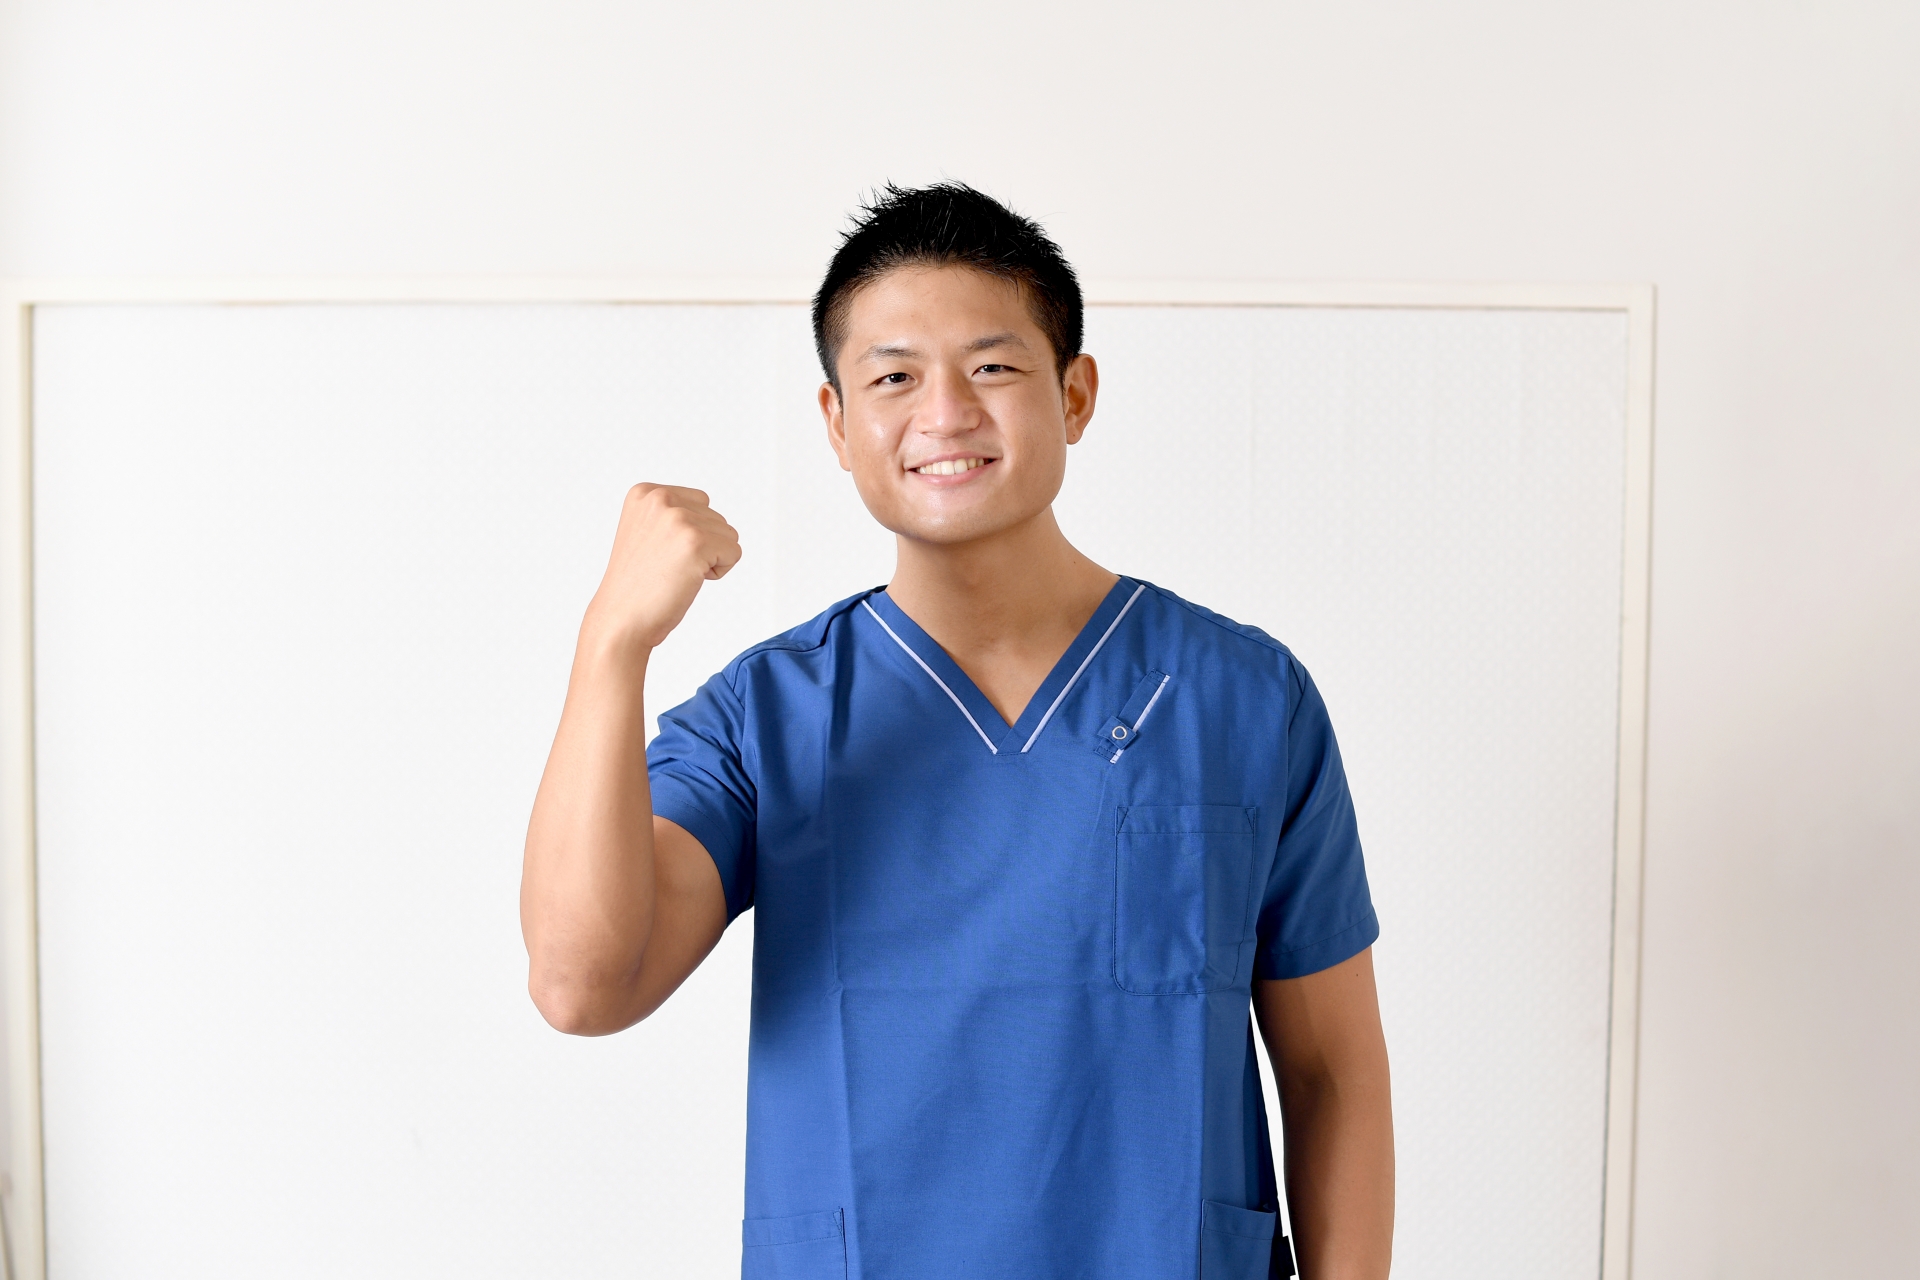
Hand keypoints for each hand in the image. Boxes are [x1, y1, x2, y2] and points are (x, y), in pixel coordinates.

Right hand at [583, 484, 741, 653]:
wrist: (621, 618)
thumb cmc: (637, 584)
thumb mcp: (646, 531)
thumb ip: (671, 513)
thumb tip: (708, 511)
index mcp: (645, 492)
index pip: (700, 503)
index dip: (691, 534)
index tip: (660, 553)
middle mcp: (660, 499)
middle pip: (717, 518)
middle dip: (702, 546)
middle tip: (667, 567)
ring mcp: (678, 519)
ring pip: (728, 535)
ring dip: (710, 559)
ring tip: (676, 573)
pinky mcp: (696, 542)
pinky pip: (734, 552)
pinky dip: (719, 572)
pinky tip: (688, 580)